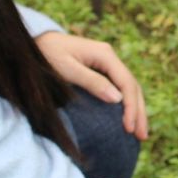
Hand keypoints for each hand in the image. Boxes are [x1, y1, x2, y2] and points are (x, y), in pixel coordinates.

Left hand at [34, 31, 148, 139]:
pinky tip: (128, 118)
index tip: (129, 128)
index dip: (131, 107)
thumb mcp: (66, 69)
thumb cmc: (46, 54)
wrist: (35, 41)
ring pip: (129, 88)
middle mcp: (110, 57)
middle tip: (142, 136)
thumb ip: (91, 82)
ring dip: (136, 110)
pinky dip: (126, 104)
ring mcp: (106, 63)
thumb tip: (117, 99)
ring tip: (140, 133)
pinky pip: (119, 88)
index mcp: (105, 54)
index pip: (126, 83)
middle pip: (133, 86)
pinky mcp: (100, 69)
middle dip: (139, 112)